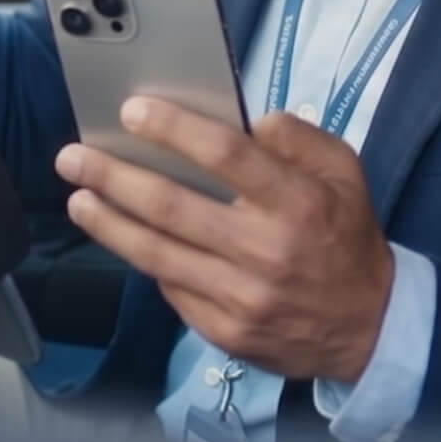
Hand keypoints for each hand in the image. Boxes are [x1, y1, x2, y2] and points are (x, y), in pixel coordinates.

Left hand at [55, 99, 393, 383]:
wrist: (367, 327)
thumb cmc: (348, 237)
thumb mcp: (345, 172)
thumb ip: (297, 138)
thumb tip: (243, 123)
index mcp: (297, 201)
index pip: (226, 156)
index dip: (174, 131)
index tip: (131, 111)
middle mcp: (265, 249)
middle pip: (172, 206)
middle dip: (114, 177)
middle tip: (73, 157)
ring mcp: (241, 296)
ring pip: (157, 253)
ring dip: (108, 223)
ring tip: (78, 198)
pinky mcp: (225, 331)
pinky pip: (171, 288)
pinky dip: (144, 260)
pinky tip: (123, 238)